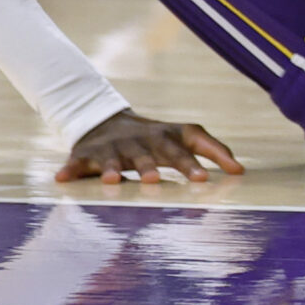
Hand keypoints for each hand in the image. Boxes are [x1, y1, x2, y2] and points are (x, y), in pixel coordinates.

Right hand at [55, 109, 242, 185]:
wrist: (108, 122)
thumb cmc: (156, 139)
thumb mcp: (185, 138)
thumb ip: (215, 152)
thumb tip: (242, 171)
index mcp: (167, 137)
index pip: (184, 146)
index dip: (192, 162)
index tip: (203, 179)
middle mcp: (141, 140)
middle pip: (149, 154)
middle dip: (152, 166)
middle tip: (155, 180)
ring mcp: (113, 147)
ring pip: (114, 158)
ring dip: (113, 169)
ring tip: (114, 181)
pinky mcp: (88, 154)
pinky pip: (78, 163)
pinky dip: (70, 170)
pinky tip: (62, 179)